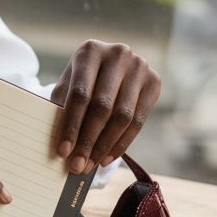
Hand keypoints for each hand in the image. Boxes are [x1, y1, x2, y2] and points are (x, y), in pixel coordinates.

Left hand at [51, 40, 160, 173]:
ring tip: (91, 164)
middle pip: (102, 106)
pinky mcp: (154, 81)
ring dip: (105, 146)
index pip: (80, 94)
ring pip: (122, 116)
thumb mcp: (68, 86)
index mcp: (90, 51)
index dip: (71, 125)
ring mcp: (140, 67)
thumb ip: (62, 109)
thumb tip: (62, 148)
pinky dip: (121, 143)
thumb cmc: (82, 80)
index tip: (62, 151)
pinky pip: (138, 121)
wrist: (109, 66)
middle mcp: (118, 54)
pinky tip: (107, 158)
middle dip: (88, 140)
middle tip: (77, 165)